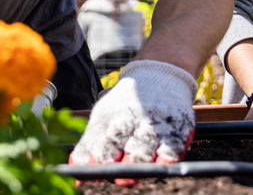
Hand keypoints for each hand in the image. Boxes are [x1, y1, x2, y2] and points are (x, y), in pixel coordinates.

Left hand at [69, 59, 195, 166]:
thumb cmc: (127, 102)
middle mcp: (131, 117)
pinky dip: (168, 156)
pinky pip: (173, 144)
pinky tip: (162, 164)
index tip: (83, 170)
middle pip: (117, 139)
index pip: (96, 138)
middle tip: (105, 175)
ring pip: (143, 144)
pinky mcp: (177, 127)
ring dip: (135, 162)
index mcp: (110, 115)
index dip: (90, 156)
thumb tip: (75, 166)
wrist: (159, 73)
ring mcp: (154, 121)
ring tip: (127, 179)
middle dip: (109, 159)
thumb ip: (91, 141)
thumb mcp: (106, 114)